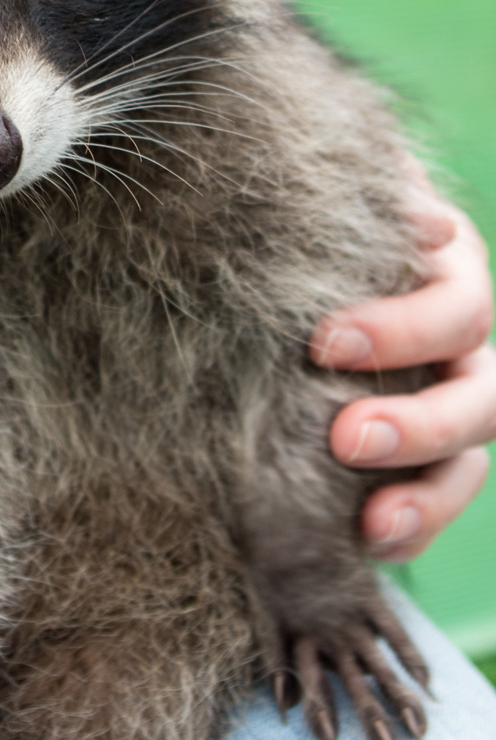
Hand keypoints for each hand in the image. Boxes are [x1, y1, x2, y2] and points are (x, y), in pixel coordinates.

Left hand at [310, 174, 493, 562]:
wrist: (265, 228)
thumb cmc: (299, 205)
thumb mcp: (333, 192)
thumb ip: (373, 201)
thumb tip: (430, 226)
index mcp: (449, 273)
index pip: (459, 311)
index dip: (403, 331)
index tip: (322, 342)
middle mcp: (457, 346)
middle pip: (481, 400)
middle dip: (419, 426)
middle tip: (345, 438)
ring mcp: (438, 403)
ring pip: (466, 465)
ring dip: (425, 500)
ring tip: (372, 528)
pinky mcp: (406, 455)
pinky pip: (424, 505)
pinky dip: (403, 531)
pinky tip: (362, 547)